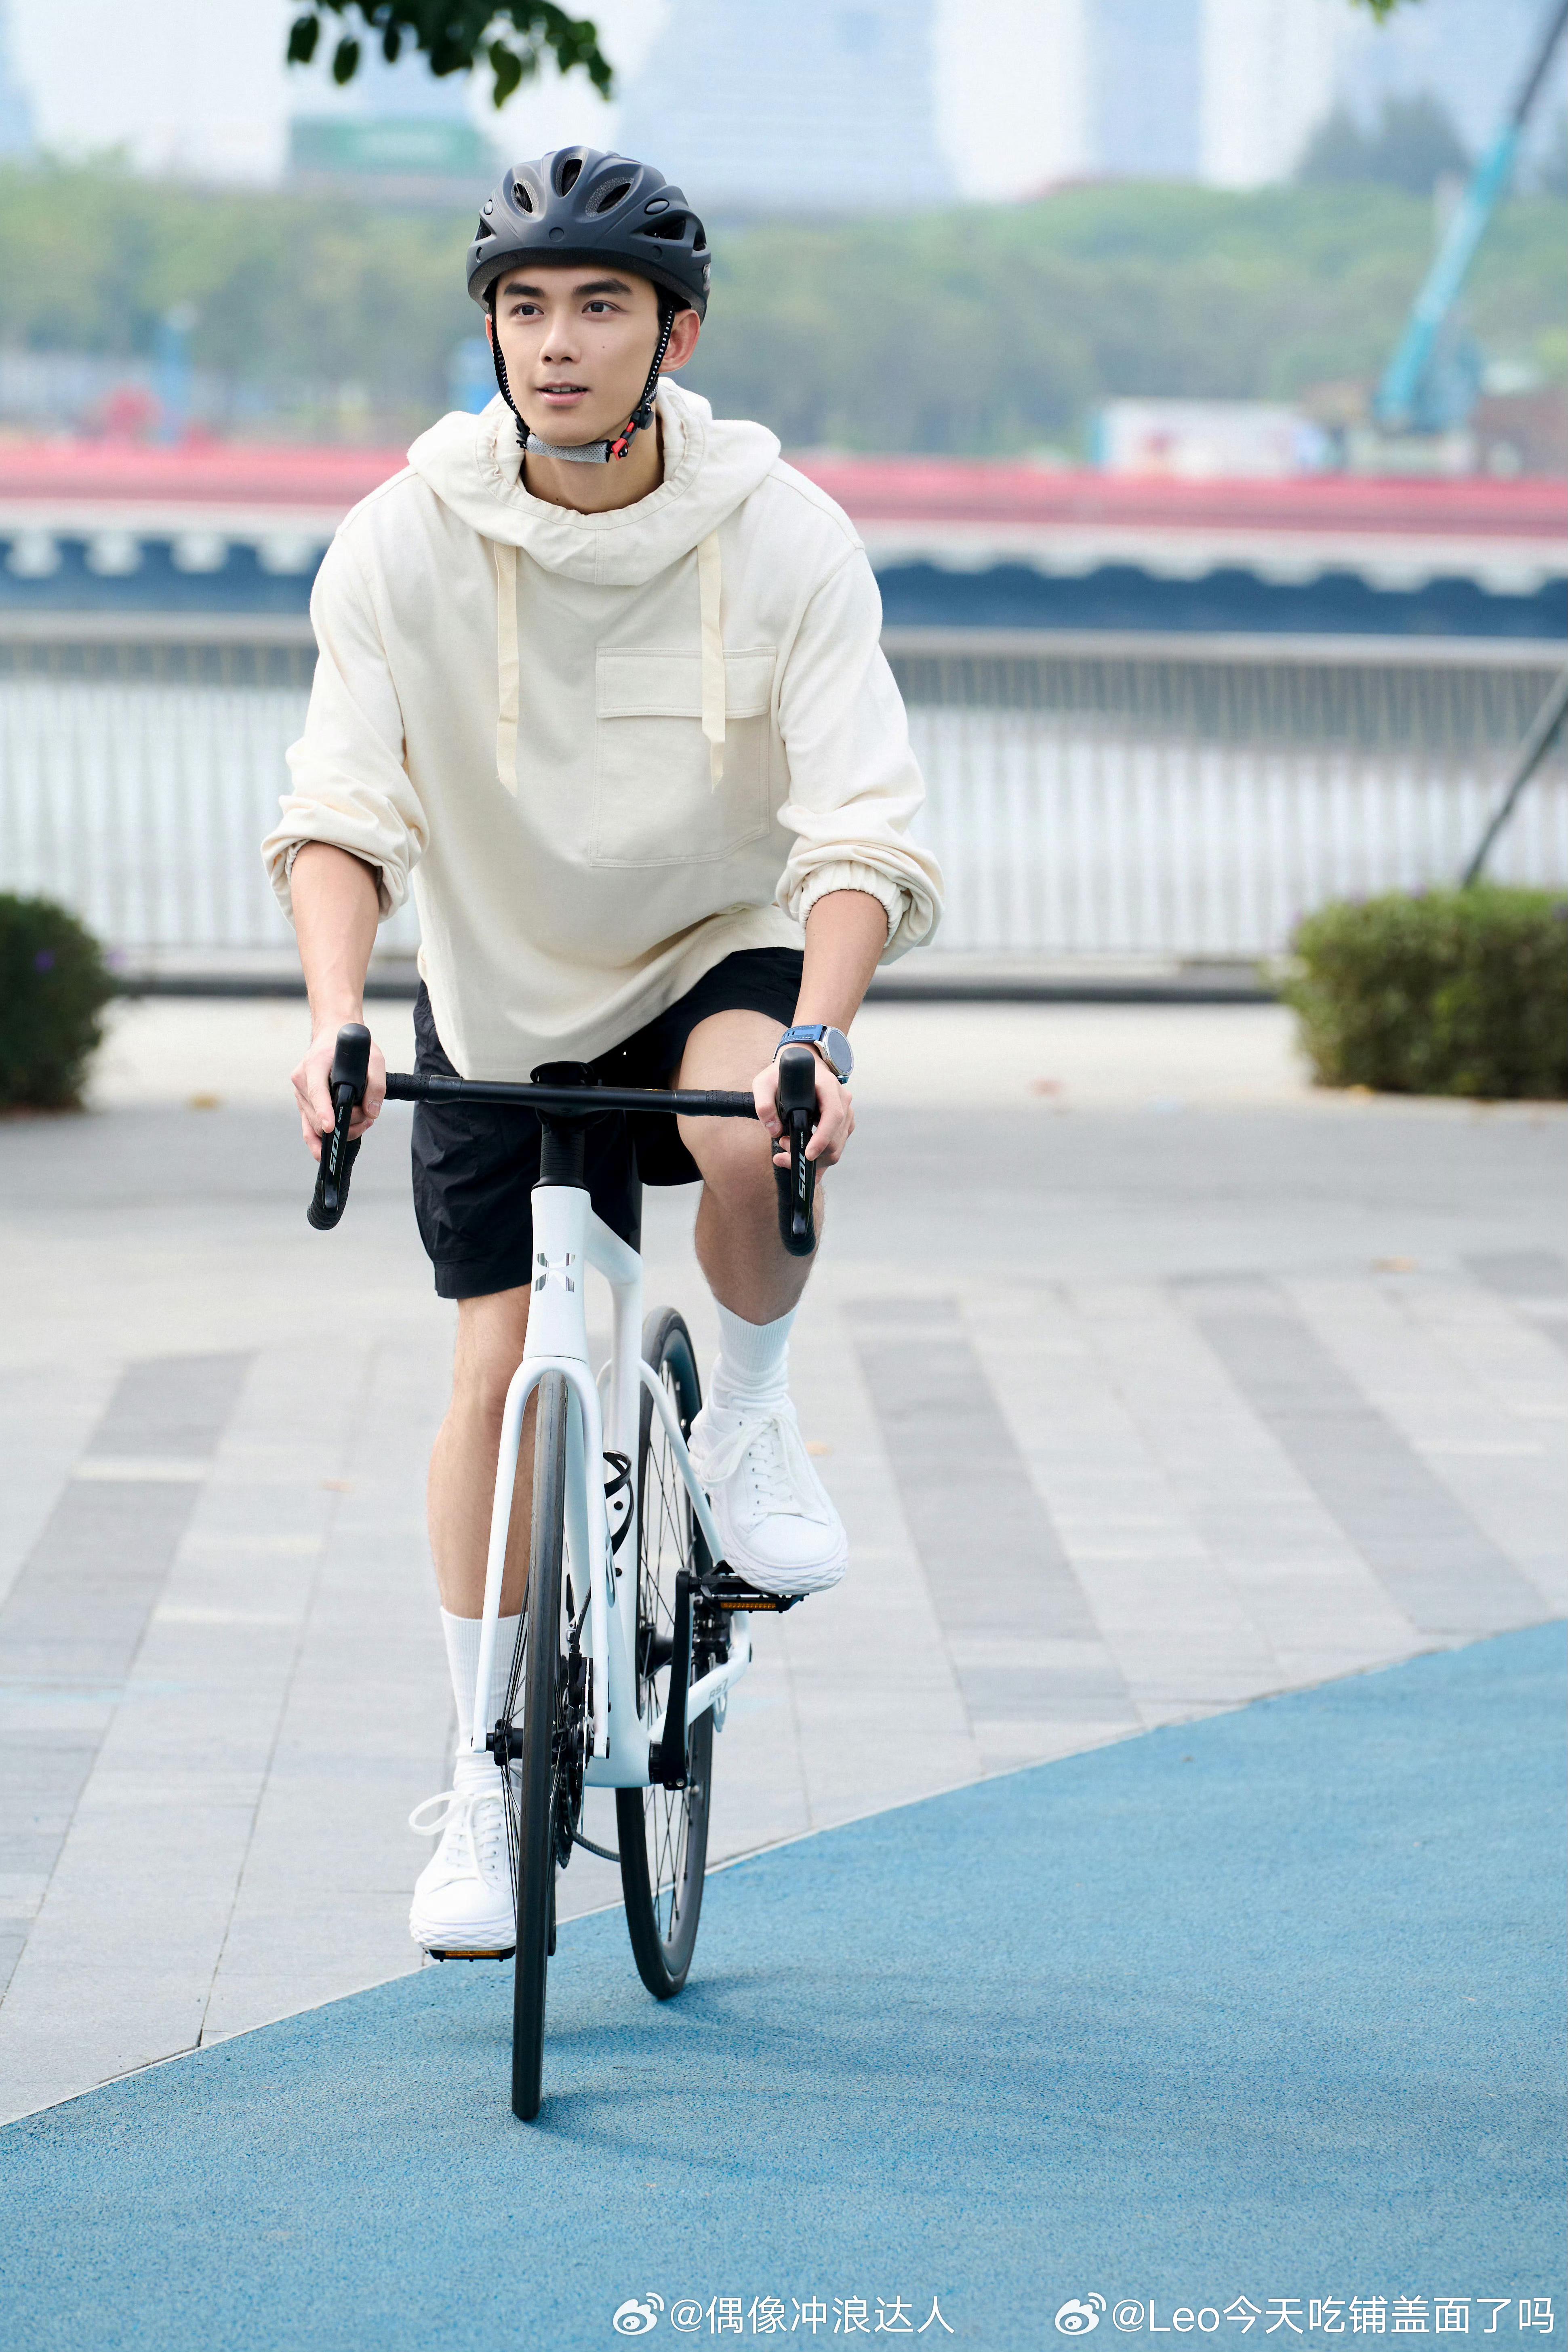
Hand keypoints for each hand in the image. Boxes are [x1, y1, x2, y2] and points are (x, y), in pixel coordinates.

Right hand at [291, 1021, 386, 1162]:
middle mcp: (302, 1080)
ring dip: (340, 1131)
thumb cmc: (352, 1048)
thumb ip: (377, 1085)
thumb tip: (372, 1112)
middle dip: (345, 1125)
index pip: (316, 1091)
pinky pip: (307, 1127)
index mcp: (314, 1065)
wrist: (333, 1036)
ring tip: (363, 1122)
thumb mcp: (374, 1058)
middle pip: (318, 1116)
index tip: (330, 1126)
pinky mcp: (303, 1103)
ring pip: (315, 1125)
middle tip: (368, 1119)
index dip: (323, 1111)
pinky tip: (324, 1153)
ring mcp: (300, 1093)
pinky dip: (318, 1140)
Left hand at [753, 1049, 854, 1169]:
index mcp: (828, 1087)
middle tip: (784, 1145)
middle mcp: (842, 1100)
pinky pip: (836, 1147)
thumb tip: (774, 1130)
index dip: (822, 1138)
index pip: (833, 1116)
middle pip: (835, 1140)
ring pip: (836, 1148)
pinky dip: (820, 1157)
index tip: (808, 1154)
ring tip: (787, 1146)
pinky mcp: (844, 1124)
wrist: (801, 1067)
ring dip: (814, 1158)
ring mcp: (846, 1113)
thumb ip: (764, 1104)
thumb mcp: (765, 1083)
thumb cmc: (784, 1074)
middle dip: (811, 1153)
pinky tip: (801, 1152)